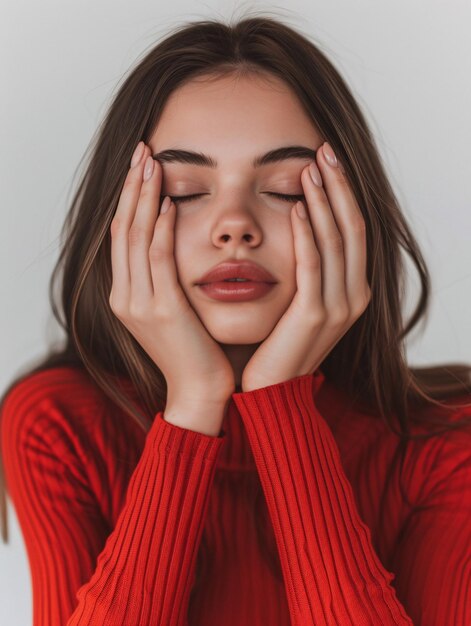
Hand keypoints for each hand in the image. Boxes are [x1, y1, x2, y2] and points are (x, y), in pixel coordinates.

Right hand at [109, 142, 235, 405]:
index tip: (142, 165)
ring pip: (136, 239)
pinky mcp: (161, 311)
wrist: (200, 391)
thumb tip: (174, 238)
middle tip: (142, 150)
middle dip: (133, 187)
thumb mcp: (174, 310)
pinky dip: (161, 231)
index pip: (122, 235)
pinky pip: (158, 261)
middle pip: (122, 229)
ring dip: (145, 199)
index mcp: (126, 295)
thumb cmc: (195, 350)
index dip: (130, 198)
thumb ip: (167, 278)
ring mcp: (139, 304)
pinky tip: (169, 205)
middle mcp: (124, 296)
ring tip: (153, 164)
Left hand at [241, 141, 370, 391]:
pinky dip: (307, 235)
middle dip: (338, 186)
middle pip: (351, 228)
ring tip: (310, 167)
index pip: (354, 230)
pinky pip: (313, 266)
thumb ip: (309, 270)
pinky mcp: (313, 316)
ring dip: (324, 201)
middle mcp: (354, 296)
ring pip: (335, 242)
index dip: (344, 193)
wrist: (272, 391)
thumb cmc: (280, 344)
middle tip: (324, 149)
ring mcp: (337, 307)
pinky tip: (297, 207)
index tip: (328, 160)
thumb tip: (299, 224)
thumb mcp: (302, 303)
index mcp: (353, 290)